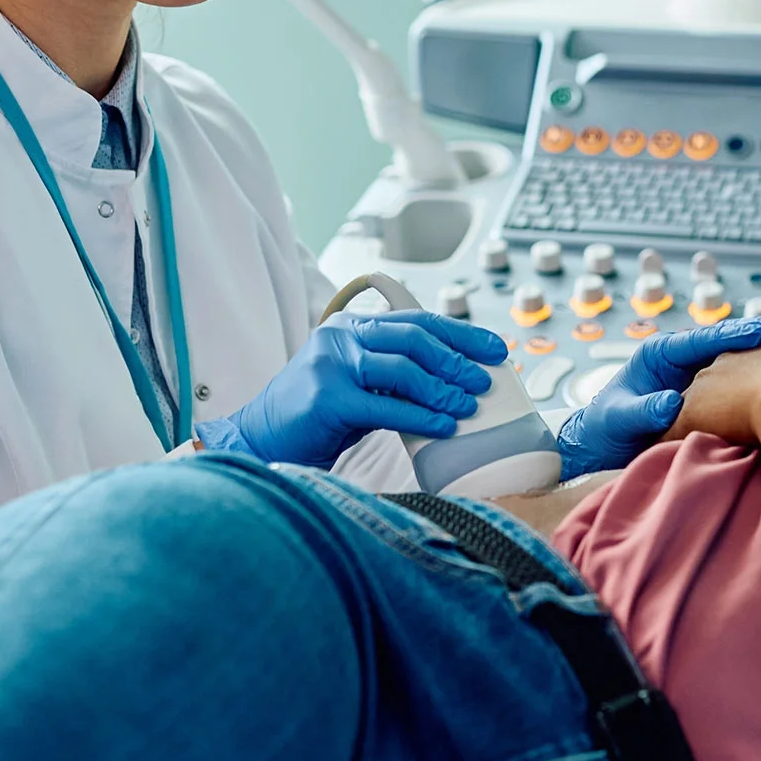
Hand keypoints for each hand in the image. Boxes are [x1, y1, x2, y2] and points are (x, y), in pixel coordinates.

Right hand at [196, 311, 507, 468]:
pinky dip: (421, 416)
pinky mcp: (328, 398)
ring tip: (470, 405)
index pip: (418, 321)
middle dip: (458, 359)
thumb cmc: (319, 418)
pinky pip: (386, 405)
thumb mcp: (361, 384)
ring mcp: (332, 365)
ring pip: (403, 368)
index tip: (497, 348)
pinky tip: (444, 425)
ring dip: (444, 388)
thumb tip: (459, 383)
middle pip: (415, 338)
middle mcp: (341, 336)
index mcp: (352, 327)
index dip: (462, 333)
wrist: (262, 439)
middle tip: (485, 381)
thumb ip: (397, 376)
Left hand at [554, 314, 760, 477]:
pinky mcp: (705, 393)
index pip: (703, 339)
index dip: (733, 334)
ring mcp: (696, 375)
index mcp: (660, 353)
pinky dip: (758, 376)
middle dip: (757, 334)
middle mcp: (682, 360)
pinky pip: (735, 381)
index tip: (760, 332)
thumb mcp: (618, 419)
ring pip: (735, 360)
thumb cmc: (604, 429)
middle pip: (726, 342)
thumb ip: (643, 410)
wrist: (601, 446)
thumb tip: (671, 403)